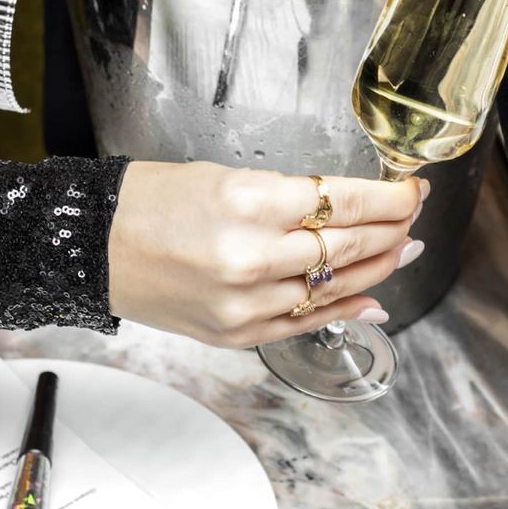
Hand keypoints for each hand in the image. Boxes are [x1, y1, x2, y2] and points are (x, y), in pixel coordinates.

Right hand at [107, 162, 424, 347]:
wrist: (93, 246)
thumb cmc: (152, 201)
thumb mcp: (226, 175)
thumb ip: (290, 197)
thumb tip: (351, 208)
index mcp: (250, 203)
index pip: (346, 202)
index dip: (391, 197)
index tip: (411, 188)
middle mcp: (253, 256)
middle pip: (350, 243)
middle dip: (394, 227)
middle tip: (414, 215)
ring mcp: (246, 301)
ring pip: (336, 285)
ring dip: (379, 267)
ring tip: (405, 249)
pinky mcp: (236, 333)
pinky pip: (306, 322)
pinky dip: (345, 310)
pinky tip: (373, 298)